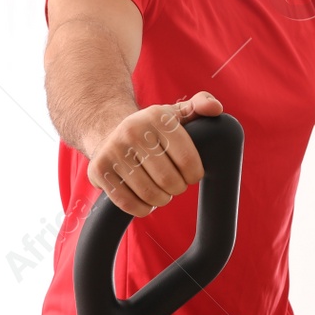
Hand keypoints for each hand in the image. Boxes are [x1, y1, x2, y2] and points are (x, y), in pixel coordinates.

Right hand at [85, 91, 223, 216]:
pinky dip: (142, 208)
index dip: (194, 174)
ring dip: (161, 199)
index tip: (191, 174)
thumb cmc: (151, 129)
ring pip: (150, 194)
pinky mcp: (99, 169)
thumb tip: (215, 109)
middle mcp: (132, 131)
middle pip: (169, 181)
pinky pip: (128, 203)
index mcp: (157, 117)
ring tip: (161, 191)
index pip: (188, 160)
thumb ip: (200, 106)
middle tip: (174, 183)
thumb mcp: (175, 113)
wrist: (107, 130)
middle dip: (177, 188)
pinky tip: (145, 200)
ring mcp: (113, 150)